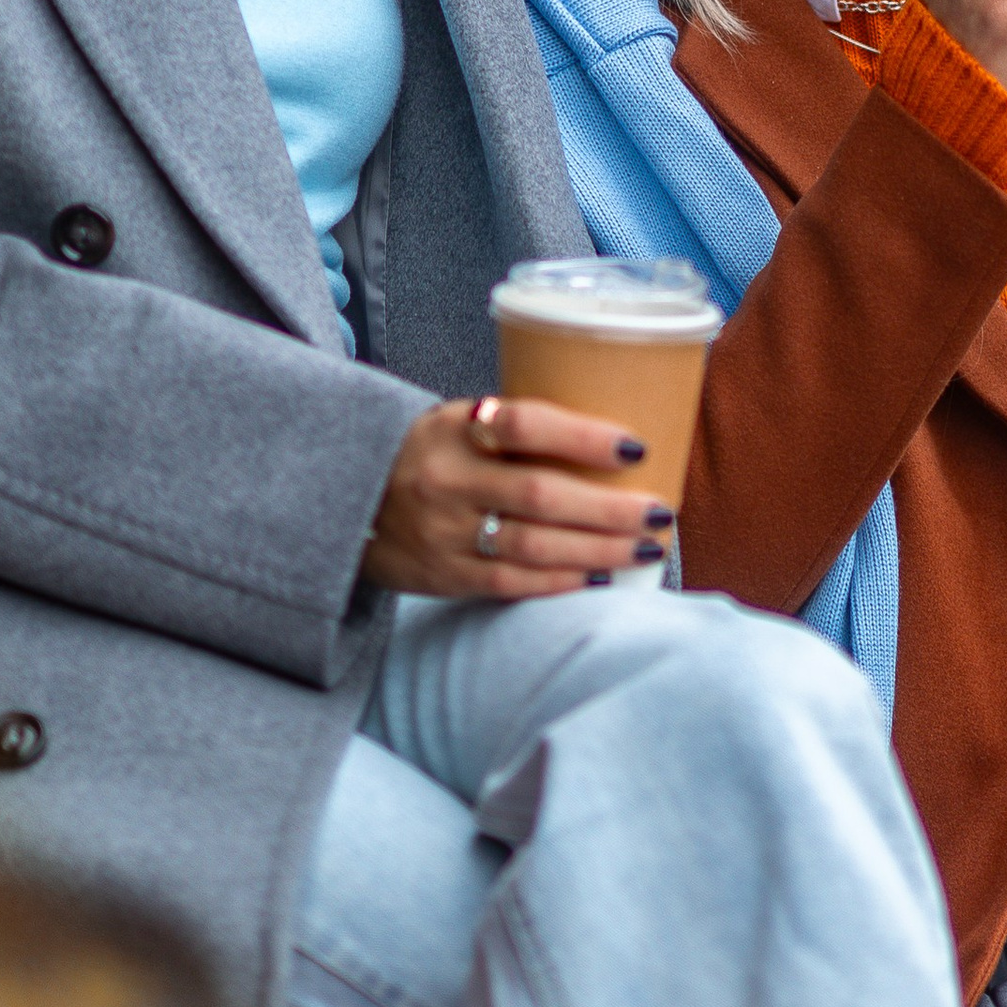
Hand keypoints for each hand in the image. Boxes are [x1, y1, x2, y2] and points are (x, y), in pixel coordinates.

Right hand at [360, 396, 669, 598]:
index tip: (636, 448)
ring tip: (645, 547)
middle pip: (541, 495)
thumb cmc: (430, 455)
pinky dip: (562, 582)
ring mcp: (443, 532)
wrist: (347, 500)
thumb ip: (517, 430)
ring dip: (599, 550)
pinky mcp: (443, 575)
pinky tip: (601, 578)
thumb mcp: (458, 423)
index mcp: (454, 427)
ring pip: (534, 546)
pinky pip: (512, 583)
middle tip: (659, 512)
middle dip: (610, 508)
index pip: (525, 424)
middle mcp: (446, 479)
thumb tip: (616, 446)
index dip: (584, 437)